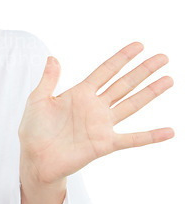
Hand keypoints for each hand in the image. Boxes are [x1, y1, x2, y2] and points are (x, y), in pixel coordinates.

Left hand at [18, 42, 173, 184]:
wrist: (34, 157)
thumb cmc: (34, 129)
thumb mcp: (38, 99)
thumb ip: (49, 79)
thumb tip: (53, 57)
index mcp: (80, 93)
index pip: (105, 71)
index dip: (122, 58)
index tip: (139, 46)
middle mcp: (95, 107)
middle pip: (124, 84)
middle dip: (143, 70)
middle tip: (162, 57)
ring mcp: (101, 125)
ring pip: (132, 105)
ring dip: (150, 93)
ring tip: (168, 80)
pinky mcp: (104, 144)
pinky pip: (131, 139)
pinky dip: (150, 136)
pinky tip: (169, 132)